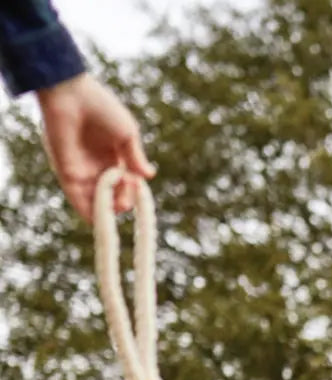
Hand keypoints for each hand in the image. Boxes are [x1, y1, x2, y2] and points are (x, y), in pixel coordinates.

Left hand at [36, 73, 155, 223]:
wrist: (70, 94)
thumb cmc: (100, 107)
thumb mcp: (127, 134)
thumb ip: (136, 157)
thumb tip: (149, 176)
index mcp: (112, 157)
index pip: (125, 184)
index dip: (132, 190)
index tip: (136, 184)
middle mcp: (97, 167)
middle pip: (112, 196)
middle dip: (122, 201)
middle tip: (126, 197)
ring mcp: (81, 172)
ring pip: (96, 203)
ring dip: (108, 210)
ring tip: (117, 207)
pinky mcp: (67, 174)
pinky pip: (78, 200)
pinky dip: (88, 212)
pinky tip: (100, 219)